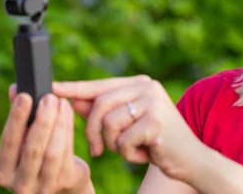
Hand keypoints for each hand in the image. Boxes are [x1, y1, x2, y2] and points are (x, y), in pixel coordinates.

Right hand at [0, 86, 91, 193]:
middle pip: (32, 149)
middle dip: (42, 120)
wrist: (62, 183)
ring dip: (58, 123)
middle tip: (49, 97)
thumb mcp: (24, 141)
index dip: (16, 119)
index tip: (25, 96)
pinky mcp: (65, 182)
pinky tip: (68, 112)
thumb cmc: (38, 157)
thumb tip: (15, 88)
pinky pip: (67, 152)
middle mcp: (21, 185)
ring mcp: (44, 187)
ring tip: (61, 102)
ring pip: (52, 151)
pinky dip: (68, 129)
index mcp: (4, 173)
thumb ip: (19, 117)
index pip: (8, 143)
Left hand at [53, 75, 205, 182]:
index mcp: (140, 83)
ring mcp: (153, 103)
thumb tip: (72, 100)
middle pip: (100, 105)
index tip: (52, 88)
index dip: (75, 89)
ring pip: (109, 123)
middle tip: (95, 150)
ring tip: (132, 148)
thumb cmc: (155, 141)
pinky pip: (123, 140)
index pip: (100, 85)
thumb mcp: (127, 124)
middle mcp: (147, 87)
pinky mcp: (156, 122)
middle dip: (92, 131)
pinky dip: (129, 154)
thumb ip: (102, 110)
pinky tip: (146, 153)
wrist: (191, 159)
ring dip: (114, 145)